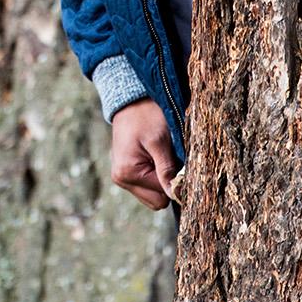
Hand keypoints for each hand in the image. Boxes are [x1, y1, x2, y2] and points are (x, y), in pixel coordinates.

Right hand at [110, 98, 182, 212]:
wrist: (131, 100)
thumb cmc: (146, 116)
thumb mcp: (160, 141)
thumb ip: (167, 170)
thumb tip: (176, 195)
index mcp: (127, 174)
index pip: (163, 196)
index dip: (176, 182)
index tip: (180, 163)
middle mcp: (121, 180)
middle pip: (157, 201)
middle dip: (168, 183)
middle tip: (171, 159)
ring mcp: (123, 177)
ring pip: (154, 195)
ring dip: (162, 179)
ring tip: (161, 156)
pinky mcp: (127, 172)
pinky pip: (148, 185)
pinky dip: (156, 175)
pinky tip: (155, 157)